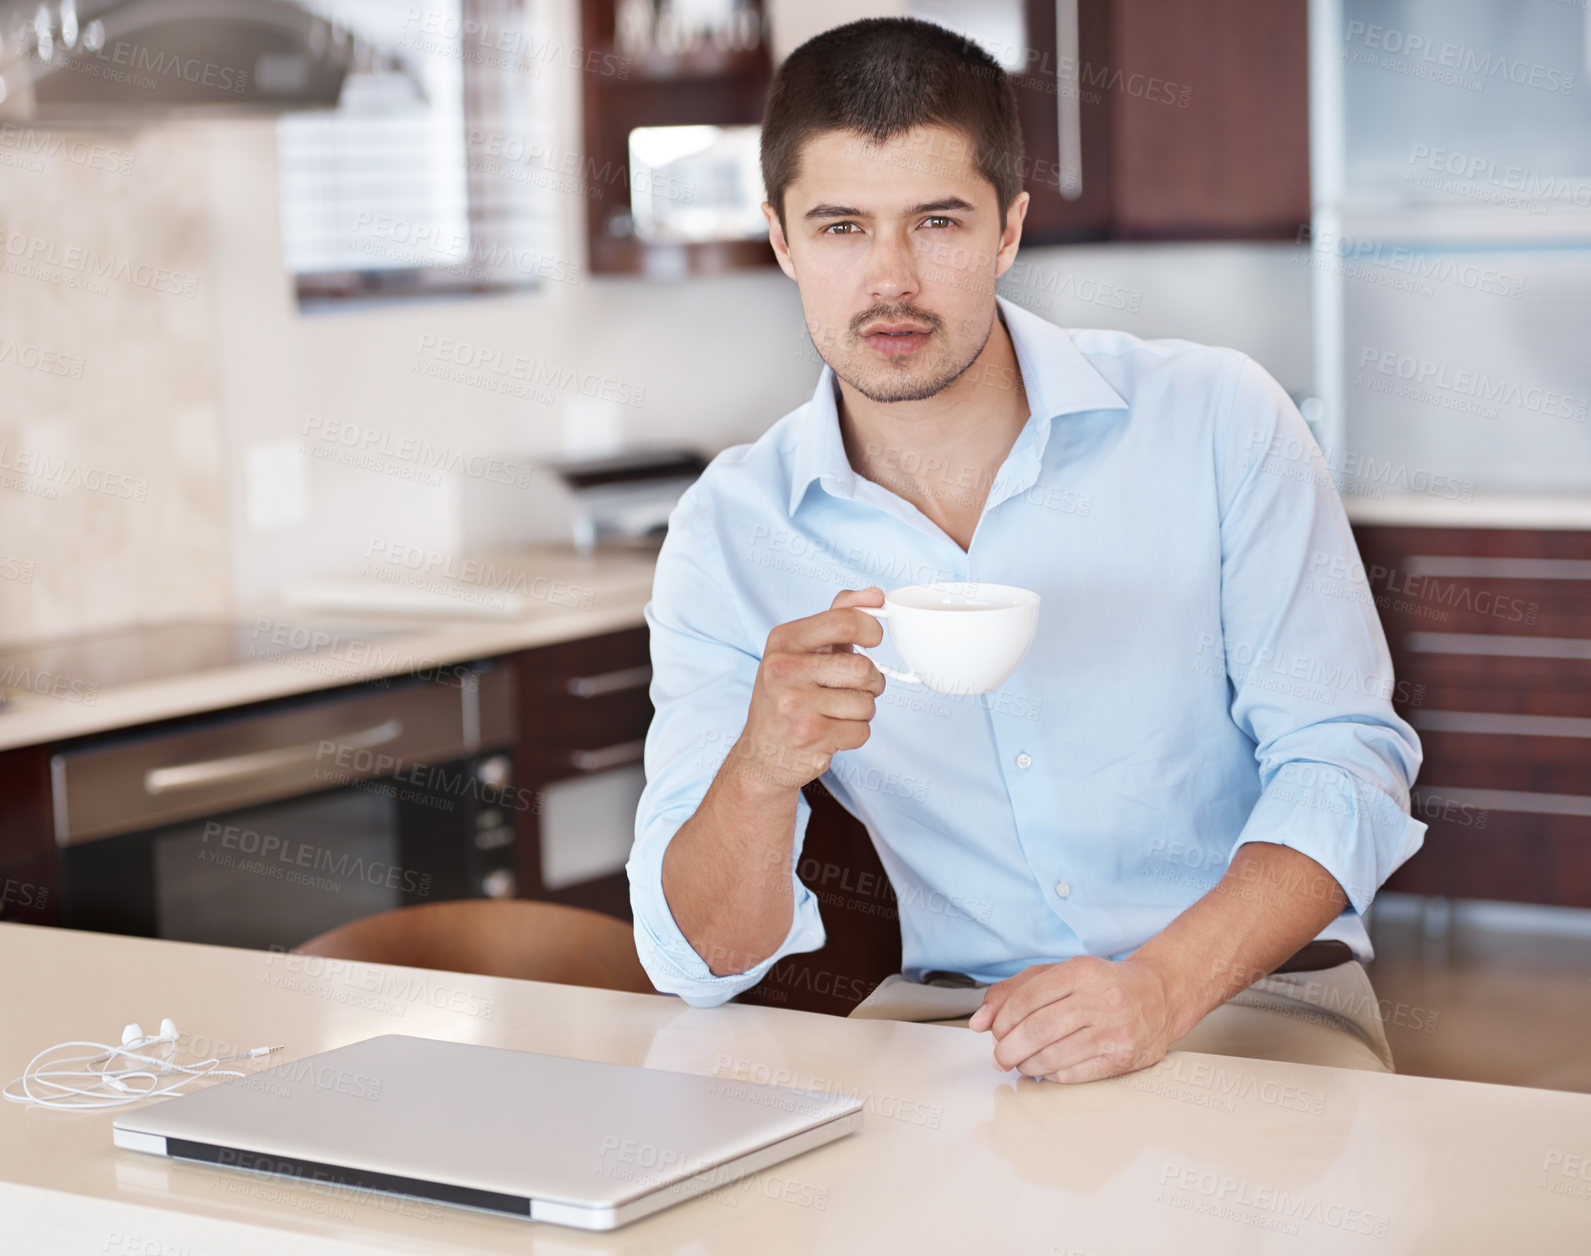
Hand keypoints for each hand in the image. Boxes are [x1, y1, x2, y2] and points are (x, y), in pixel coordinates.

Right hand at [729, 587, 886, 793]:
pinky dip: (854, 735)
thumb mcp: (803, 649)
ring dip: (861, 711)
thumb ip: (839, 616)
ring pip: (866, 703)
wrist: (762, 753)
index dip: (871, 630)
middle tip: (851, 688)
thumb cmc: (789, 695)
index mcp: (783, 640)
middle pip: (863, 668)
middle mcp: (783, 669)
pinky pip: (861, 731)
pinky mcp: (809, 736)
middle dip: (870, 682)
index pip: (844, 621)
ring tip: (835, 713)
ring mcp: (794, 704)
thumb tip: (875, 595)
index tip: (872, 640)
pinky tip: (830, 733)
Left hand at [967, 956, 1180, 1083]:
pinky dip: (1052, 1075)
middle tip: (1000, 1056)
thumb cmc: (1100, 985)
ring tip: (1022, 1062)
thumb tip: (978, 1021)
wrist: (1158, 995)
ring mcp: (1114, 1031)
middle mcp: (1100, 1000)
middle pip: (1038, 1030)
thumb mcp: (1057, 974)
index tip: (995, 1031)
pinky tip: (1047, 1068)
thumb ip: (1013, 991)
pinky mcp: (1123, 1058)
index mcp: (1081, 971)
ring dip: (1027, 1065)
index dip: (1002, 1020)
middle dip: (1008, 1049)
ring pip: (1054, 1056)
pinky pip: (1074, 1074)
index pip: (1027, 998)